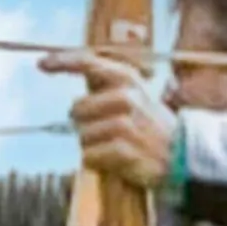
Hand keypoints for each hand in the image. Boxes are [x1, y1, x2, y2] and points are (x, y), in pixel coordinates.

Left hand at [39, 50, 175, 189]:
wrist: (184, 158)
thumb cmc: (154, 129)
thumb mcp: (139, 97)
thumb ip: (110, 86)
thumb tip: (79, 70)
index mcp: (128, 80)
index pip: (89, 63)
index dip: (62, 62)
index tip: (42, 64)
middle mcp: (125, 97)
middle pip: (76, 110)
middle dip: (85, 124)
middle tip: (110, 133)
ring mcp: (124, 123)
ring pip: (81, 137)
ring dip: (93, 146)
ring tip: (118, 148)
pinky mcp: (121, 149)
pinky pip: (88, 157)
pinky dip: (97, 163)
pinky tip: (117, 162)